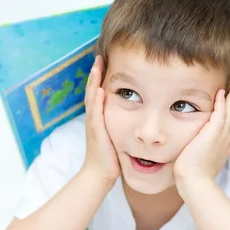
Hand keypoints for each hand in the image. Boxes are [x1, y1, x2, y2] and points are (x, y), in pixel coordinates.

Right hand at [81, 55, 120, 183]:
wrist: (100, 173)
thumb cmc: (112, 156)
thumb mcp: (119, 135)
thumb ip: (125, 124)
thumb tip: (138, 116)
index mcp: (100, 117)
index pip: (99, 92)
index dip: (101, 77)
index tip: (107, 62)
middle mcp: (94, 118)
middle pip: (93, 90)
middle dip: (96, 73)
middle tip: (100, 56)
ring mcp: (94, 124)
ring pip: (92, 98)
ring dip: (93, 81)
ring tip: (97, 65)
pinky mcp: (97, 132)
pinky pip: (95, 114)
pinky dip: (96, 101)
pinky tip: (100, 90)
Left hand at [174, 81, 229, 188]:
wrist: (195, 182)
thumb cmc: (197, 176)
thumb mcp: (209, 161)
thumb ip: (211, 152)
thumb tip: (208, 151)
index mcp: (228, 144)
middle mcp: (228, 138)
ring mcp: (222, 135)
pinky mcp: (212, 133)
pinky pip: (219, 113)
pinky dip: (221, 102)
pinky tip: (222, 91)